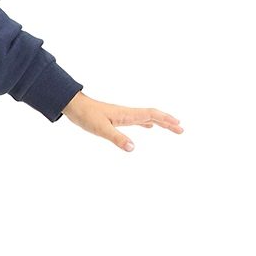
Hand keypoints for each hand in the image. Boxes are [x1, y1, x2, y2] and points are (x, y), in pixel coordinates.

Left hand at [62, 91, 182, 151]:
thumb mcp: (101, 129)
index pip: (151, 115)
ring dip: (160, 122)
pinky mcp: (116, 118)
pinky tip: (148, 127)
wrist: (74, 106)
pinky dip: (146, 123)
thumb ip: (117, 138)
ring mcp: (122, 115)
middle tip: (181, 129)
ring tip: (170, 127)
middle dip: (168, 122)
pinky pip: (137, 120)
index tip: (179, 126)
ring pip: (146, 117)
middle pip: (153, 115)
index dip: (166, 120)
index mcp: (127, 114)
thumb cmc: (86, 116)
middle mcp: (127, 113)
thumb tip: (133, 148)